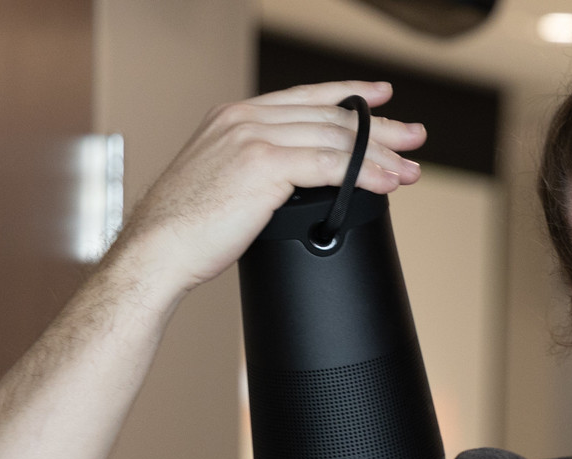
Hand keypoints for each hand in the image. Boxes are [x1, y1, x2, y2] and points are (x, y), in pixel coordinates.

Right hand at [106, 81, 425, 297]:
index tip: (378, 97)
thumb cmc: (186, 231)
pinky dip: (365, 174)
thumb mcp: (222, 184)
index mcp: (233, 117)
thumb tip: (297, 185)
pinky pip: (330, 165)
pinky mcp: (264, 163)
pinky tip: (386, 183)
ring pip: (335, 139)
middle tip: (413, 136)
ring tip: (410, 169)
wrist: (158, 249)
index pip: (303, 98)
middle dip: (378, 127)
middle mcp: (244, 118)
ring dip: (380, 156)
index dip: (347, 95)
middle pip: (328, 115)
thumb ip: (256, 170)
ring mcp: (254, 136)